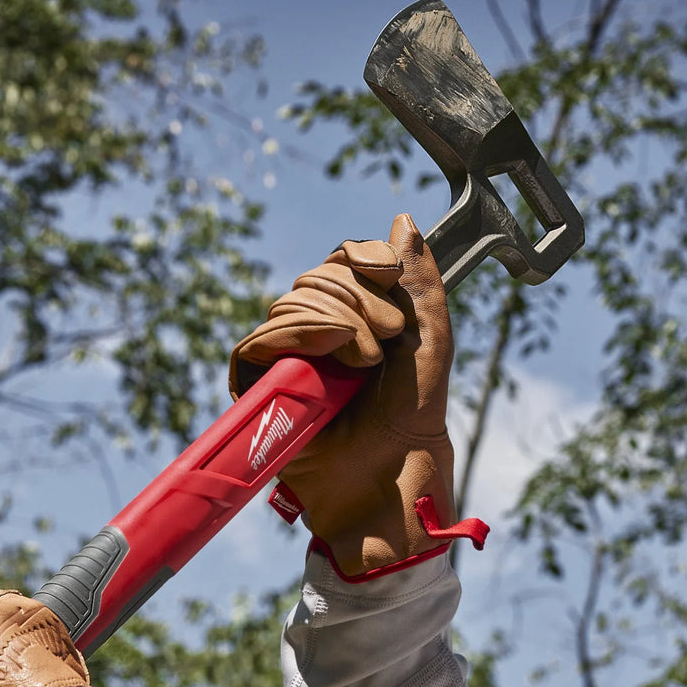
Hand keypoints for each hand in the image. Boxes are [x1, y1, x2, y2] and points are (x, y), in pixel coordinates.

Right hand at [230, 214, 481, 577]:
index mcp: (353, 316)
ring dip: (336, 321)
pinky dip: (298, 335)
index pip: (338, 261)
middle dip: (356, 299)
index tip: (388, 275)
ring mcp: (284, 358)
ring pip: (290, 303)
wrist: (392, 466)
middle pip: (314, 277)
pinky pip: (259, 341)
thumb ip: (421, 279)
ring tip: (365, 361)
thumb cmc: (414, 414)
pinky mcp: (257, 386)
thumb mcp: (430, 338)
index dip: (359, 260)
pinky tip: (331, 351)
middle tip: (387, 338)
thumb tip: (403, 220)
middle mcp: (314, 332)